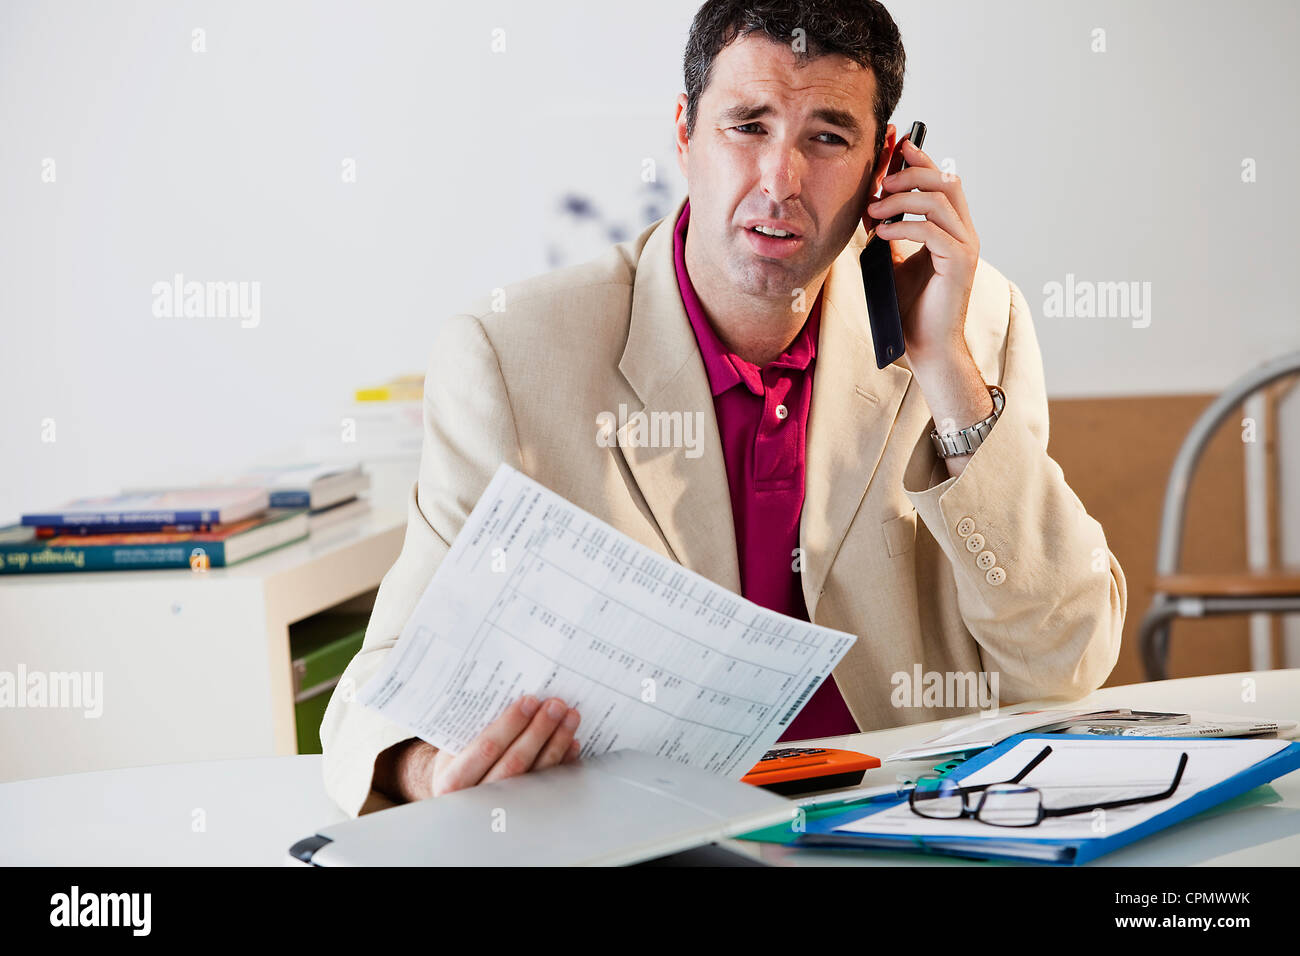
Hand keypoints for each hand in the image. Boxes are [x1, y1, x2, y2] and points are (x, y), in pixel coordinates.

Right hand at [429, 694, 580, 796]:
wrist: (459, 796)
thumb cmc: (457, 763)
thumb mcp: (452, 748)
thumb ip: (472, 729)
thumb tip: (510, 694)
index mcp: (453, 780)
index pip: (487, 748)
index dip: (510, 724)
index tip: (530, 701)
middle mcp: (478, 798)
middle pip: (515, 762)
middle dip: (539, 730)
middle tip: (556, 706)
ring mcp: (503, 808)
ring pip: (536, 775)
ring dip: (557, 743)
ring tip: (569, 717)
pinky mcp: (525, 809)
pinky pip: (549, 786)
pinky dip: (563, 763)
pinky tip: (572, 743)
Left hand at [861, 136, 980, 368]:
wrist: (925, 346)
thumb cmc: (910, 308)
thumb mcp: (891, 260)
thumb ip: (888, 231)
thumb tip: (869, 204)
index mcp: (952, 228)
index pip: (940, 180)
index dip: (919, 159)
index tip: (895, 144)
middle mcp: (964, 233)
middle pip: (945, 181)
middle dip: (910, 172)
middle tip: (879, 181)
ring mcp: (966, 247)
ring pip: (939, 201)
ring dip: (901, 199)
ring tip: (873, 209)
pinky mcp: (960, 264)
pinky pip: (932, 231)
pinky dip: (903, 227)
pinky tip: (880, 235)